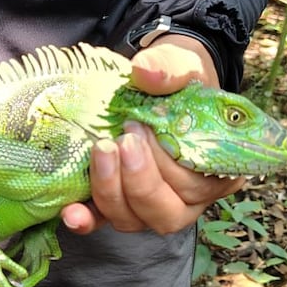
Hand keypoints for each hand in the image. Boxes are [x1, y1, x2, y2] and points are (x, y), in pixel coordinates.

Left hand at [61, 35, 244, 234]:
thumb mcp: (183, 66)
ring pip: (132, 220)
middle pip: (165, 214)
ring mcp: (149, 207)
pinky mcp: (118, 204)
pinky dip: (87, 219)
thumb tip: (145, 72)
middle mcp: (187, 201)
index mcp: (216, 175)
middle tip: (122, 141)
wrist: (153, 85)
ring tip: (101, 151)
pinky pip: (102, 221)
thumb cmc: (179, 81)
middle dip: (140, 182)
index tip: (145, 129)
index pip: (197, 188)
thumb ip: (170, 68)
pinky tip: (71, 211)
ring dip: (111, 191)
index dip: (170, 166)